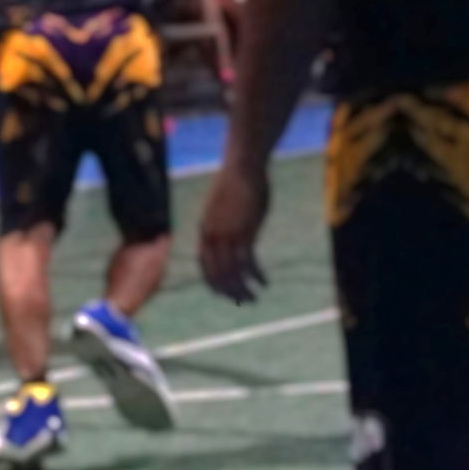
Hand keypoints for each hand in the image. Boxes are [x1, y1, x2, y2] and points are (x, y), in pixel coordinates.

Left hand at [198, 158, 269, 303]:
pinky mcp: (245, 232)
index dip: (213, 284)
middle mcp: (212, 236)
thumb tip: (229, 241)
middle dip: (230, 293)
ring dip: (243, 290)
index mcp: (204, 231)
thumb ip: (223, 228)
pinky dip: (256, 276)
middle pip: (217, 275)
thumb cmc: (235, 185)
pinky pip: (249, 264)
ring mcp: (228, 235)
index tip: (224, 294)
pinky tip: (264, 282)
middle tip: (243, 301)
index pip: (204, 267)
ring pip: (232, 274)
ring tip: (255, 297)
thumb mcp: (222, 210)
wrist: (242, 167)